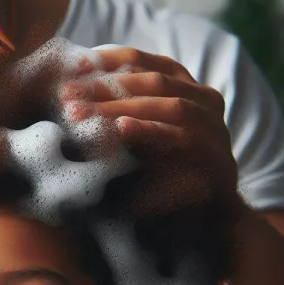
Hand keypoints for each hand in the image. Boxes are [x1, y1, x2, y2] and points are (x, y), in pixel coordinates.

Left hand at [61, 46, 243, 217]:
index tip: (71, 68)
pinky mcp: (216, 158)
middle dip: (106, 86)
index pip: (141, 61)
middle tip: (67, 97)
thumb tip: (67, 94)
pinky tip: (120, 128)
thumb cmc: (158, 177)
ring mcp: (215, 128)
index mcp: (182, 86)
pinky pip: (182, 137)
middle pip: (152, 81)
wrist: (202, 223)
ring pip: (168, 104)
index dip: (105, 61)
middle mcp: (204, 100)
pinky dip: (149, 130)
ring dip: (121, 107)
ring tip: (83, 114)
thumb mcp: (131, 138)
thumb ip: (114, 112)